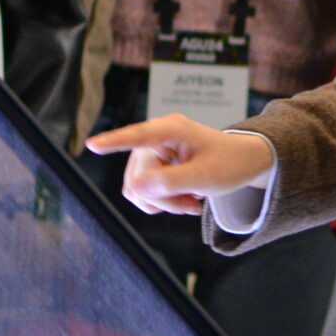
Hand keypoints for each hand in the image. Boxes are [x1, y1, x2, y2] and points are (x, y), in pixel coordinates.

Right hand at [86, 115, 272, 216]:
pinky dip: (162, 202)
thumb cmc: (229, 163)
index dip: (114, 142)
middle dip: (163, 199)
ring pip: (137, 189)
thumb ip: (170, 183)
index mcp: (172, 129)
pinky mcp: (150, 166)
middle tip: (192, 205)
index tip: (92, 145)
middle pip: (139, 178)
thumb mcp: (205, 177)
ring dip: (163, 203)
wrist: (243, 162)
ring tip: (191, 201)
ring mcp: (151, 151)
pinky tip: (184, 199)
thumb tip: (134, 187)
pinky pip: (141, 192)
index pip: (139, 137)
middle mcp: (156, 137)